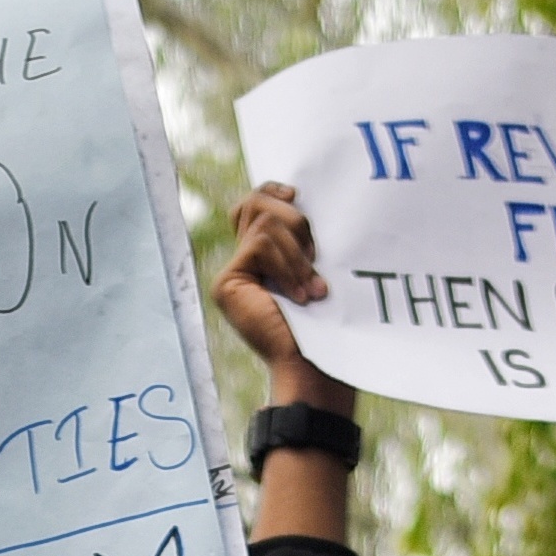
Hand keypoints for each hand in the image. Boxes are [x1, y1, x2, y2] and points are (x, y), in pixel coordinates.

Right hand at [215, 184, 351, 410]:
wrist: (316, 365)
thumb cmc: (327, 324)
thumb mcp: (316, 268)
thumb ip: (301, 237)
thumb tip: (300, 196)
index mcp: (262, 260)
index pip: (254, 204)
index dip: (272, 191)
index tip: (298, 194)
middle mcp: (241, 265)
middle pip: (255, 202)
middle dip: (294, 221)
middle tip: (315, 256)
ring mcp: (231, 275)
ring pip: (264, 222)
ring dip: (298, 254)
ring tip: (313, 288)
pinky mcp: (228, 284)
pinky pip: (261, 244)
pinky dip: (289, 266)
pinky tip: (302, 296)